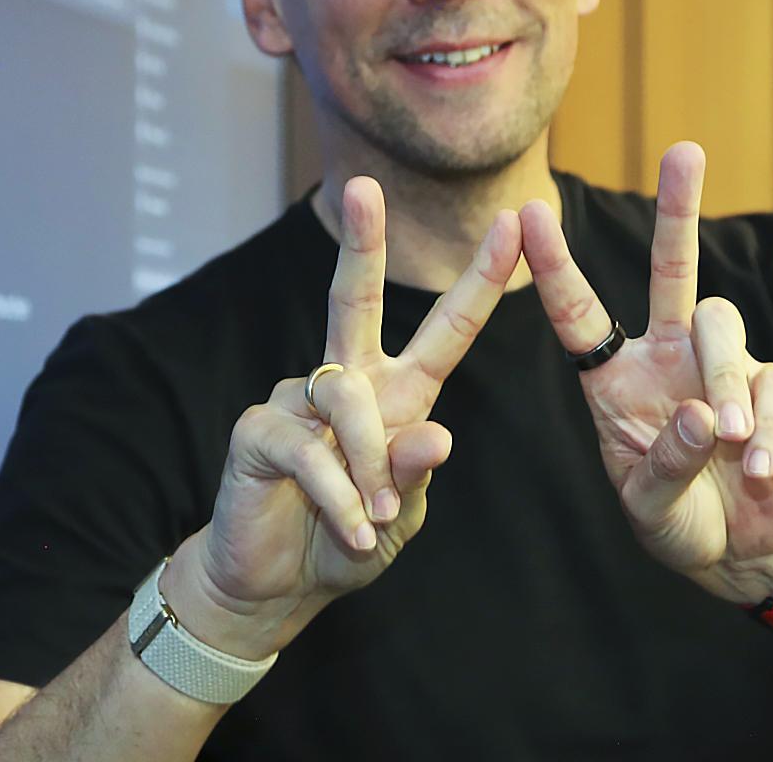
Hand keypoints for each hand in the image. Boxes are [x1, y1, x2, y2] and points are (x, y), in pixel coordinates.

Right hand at [167, 176, 520, 656]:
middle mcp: (347, 382)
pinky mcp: (258, 430)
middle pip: (354, 298)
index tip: (514, 223)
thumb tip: (433, 435)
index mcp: (397, 393)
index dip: (481, 279)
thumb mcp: (400, 517)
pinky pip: (309, 449)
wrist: (275, 587)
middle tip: (362, 186)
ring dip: (369, 464)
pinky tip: (351, 526)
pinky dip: (337, 493)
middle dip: (361, 242)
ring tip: (374, 517)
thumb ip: (415, 478)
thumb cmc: (347, 541)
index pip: (447, 329)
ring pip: (348, 400)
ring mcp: (296, 400)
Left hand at [519, 142, 772, 604]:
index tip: (526, 214)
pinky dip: (765, 431)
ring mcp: (725, 366)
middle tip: (685, 151)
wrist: (748, 554)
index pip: (579, 314)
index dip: (553, 266)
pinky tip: (756, 469)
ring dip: (725, 381)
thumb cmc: (681, 521)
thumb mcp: (648, 508)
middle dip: (678, 209)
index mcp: (616, 379)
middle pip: (673, 270)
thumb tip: (702, 414)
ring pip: (722, 324)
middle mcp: (668, 357)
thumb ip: (664, 464)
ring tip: (728, 443)